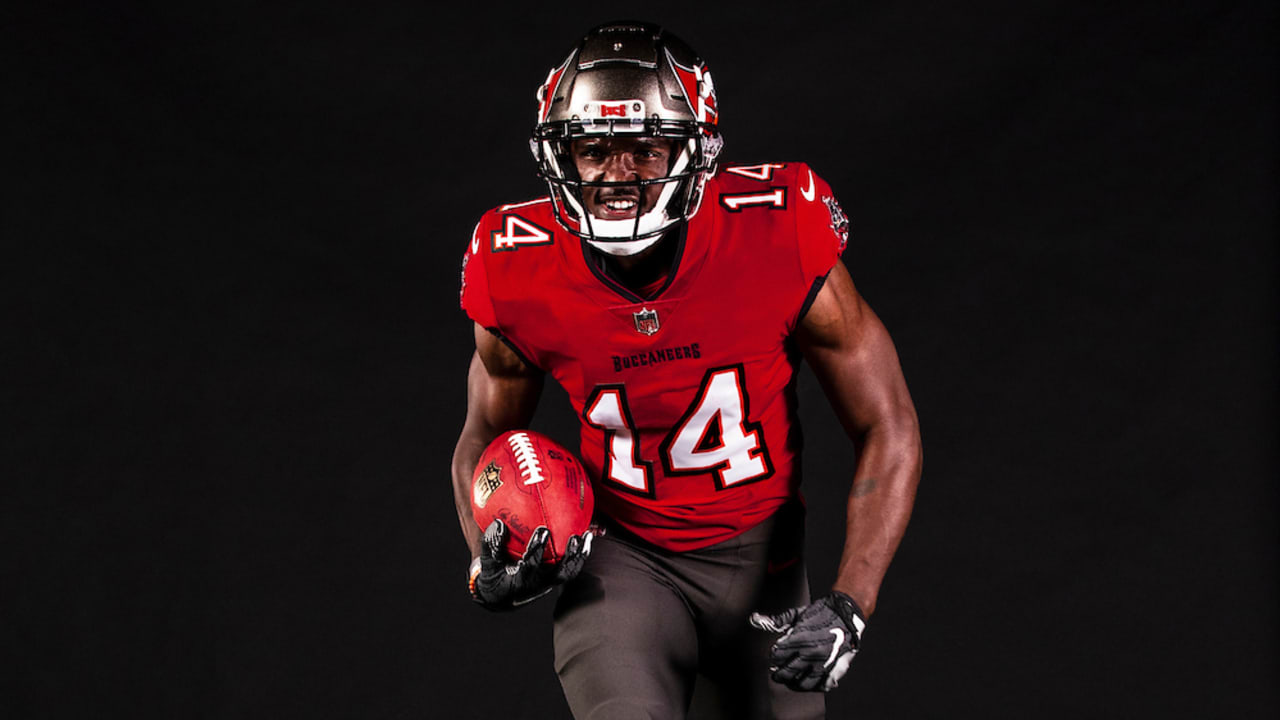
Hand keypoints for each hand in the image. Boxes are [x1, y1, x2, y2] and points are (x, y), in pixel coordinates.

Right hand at [468, 519, 591, 610]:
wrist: (502, 597)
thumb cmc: (493, 575)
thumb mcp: (487, 562)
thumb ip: (490, 544)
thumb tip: (498, 523)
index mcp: (520, 581)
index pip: (531, 566)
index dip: (538, 550)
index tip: (543, 530)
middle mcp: (538, 585)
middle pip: (559, 574)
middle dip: (568, 557)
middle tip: (574, 537)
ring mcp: (549, 583)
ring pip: (569, 573)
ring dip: (579, 555)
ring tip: (587, 534)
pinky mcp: (555, 579)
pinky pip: (571, 567)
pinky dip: (579, 553)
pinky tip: (585, 535)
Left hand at [749, 591, 866, 690]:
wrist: (846, 614)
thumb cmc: (821, 612)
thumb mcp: (798, 614)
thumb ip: (778, 621)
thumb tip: (755, 619)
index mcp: (798, 639)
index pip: (778, 655)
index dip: (774, 657)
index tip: (774, 657)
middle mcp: (809, 653)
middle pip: (787, 672)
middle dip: (779, 673)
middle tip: (776, 673)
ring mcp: (822, 662)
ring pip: (802, 683)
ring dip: (793, 683)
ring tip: (790, 680)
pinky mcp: (833, 667)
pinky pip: (820, 684)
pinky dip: (813, 686)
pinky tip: (807, 682)